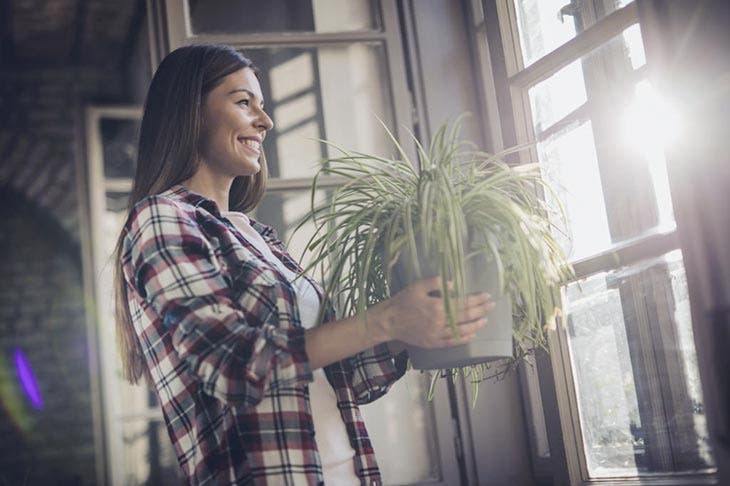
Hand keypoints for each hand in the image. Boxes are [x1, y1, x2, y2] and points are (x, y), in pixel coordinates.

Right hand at [368, 276, 494, 348]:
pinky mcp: (433, 343)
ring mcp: (437, 334)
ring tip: (485, 320)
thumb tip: (453, 283)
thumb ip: (434, 282)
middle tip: (492, 306)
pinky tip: (472, 335)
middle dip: (481, 310)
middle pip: (466, 316)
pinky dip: (464, 339)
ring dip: (476, 325)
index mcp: (437, 306)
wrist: (389, 321)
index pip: (463, 302)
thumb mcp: (417, 286)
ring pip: (462, 331)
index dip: (477, 299)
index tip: (487, 296)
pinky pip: (452, 342)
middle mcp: (440, 322)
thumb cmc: (402, 302)